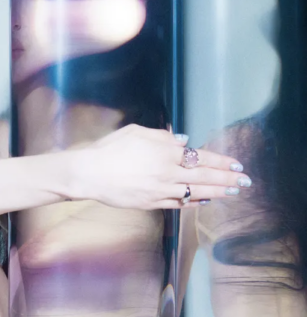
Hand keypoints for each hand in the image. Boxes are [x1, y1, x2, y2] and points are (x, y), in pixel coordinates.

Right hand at [68, 124, 250, 209]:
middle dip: (227, 178)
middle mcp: (167, 171)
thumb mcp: (135, 132)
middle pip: (204, 176)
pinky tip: (205, 202)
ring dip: (217, 192)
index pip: (200, 157)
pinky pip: (178, 204)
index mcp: (164, 151)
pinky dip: (194, 203)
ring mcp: (161, 190)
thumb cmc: (110, 148)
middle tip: (246, 181)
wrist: (90, 173)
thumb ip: (161, 136)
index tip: (236, 164)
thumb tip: (183, 141)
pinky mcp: (152, 203)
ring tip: (233, 192)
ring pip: (195, 192)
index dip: (220, 161)